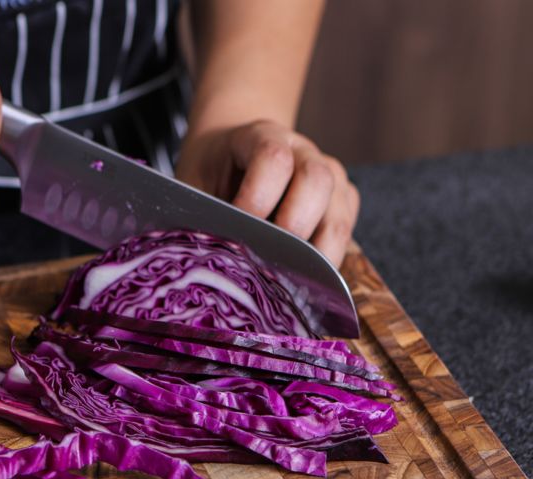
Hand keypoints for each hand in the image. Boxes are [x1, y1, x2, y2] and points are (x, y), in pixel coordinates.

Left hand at [176, 119, 359, 266]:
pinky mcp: (341, 202)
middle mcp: (303, 152)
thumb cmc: (210, 175)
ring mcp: (328, 176)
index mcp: (262, 137)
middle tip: (268, 260)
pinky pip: (345, 234)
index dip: (256, 199)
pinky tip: (301, 280)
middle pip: (318, 181)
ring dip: (316, 254)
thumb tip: (203, 261)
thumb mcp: (193, 186)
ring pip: (339, 213)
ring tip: (288, 282)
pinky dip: (326, 262)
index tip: (235, 230)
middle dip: (293, 226)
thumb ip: (198, 215)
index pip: (274, 160)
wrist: (231, 153)